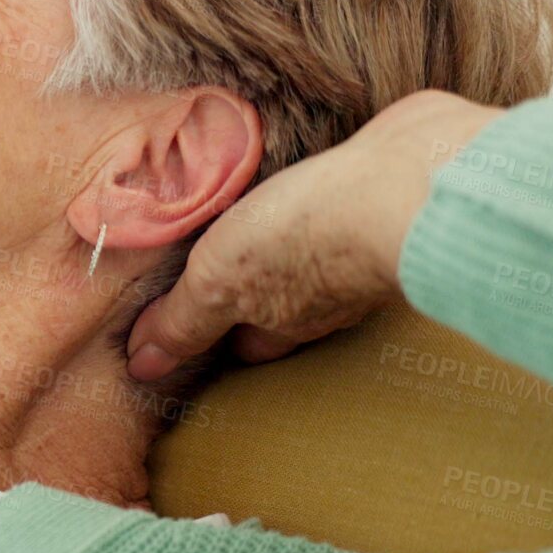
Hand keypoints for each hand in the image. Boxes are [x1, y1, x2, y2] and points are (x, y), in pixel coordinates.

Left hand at [125, 89, 504, 381]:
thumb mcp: (222, 280)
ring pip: (315, 267)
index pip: (244, 343)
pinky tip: (307, 184)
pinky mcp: (380, 198)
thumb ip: (185, 321)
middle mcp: (325, 296)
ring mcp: (359, 252)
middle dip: (253, 298)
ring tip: (255, 227)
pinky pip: (342, 210)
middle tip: (221, 274)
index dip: (215, 336)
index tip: (187, 324)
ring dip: (286, 250)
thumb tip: (144, 368)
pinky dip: (321, 206)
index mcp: (283, 320)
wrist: (408, 183)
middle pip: (281, 309)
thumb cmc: (308, 234)